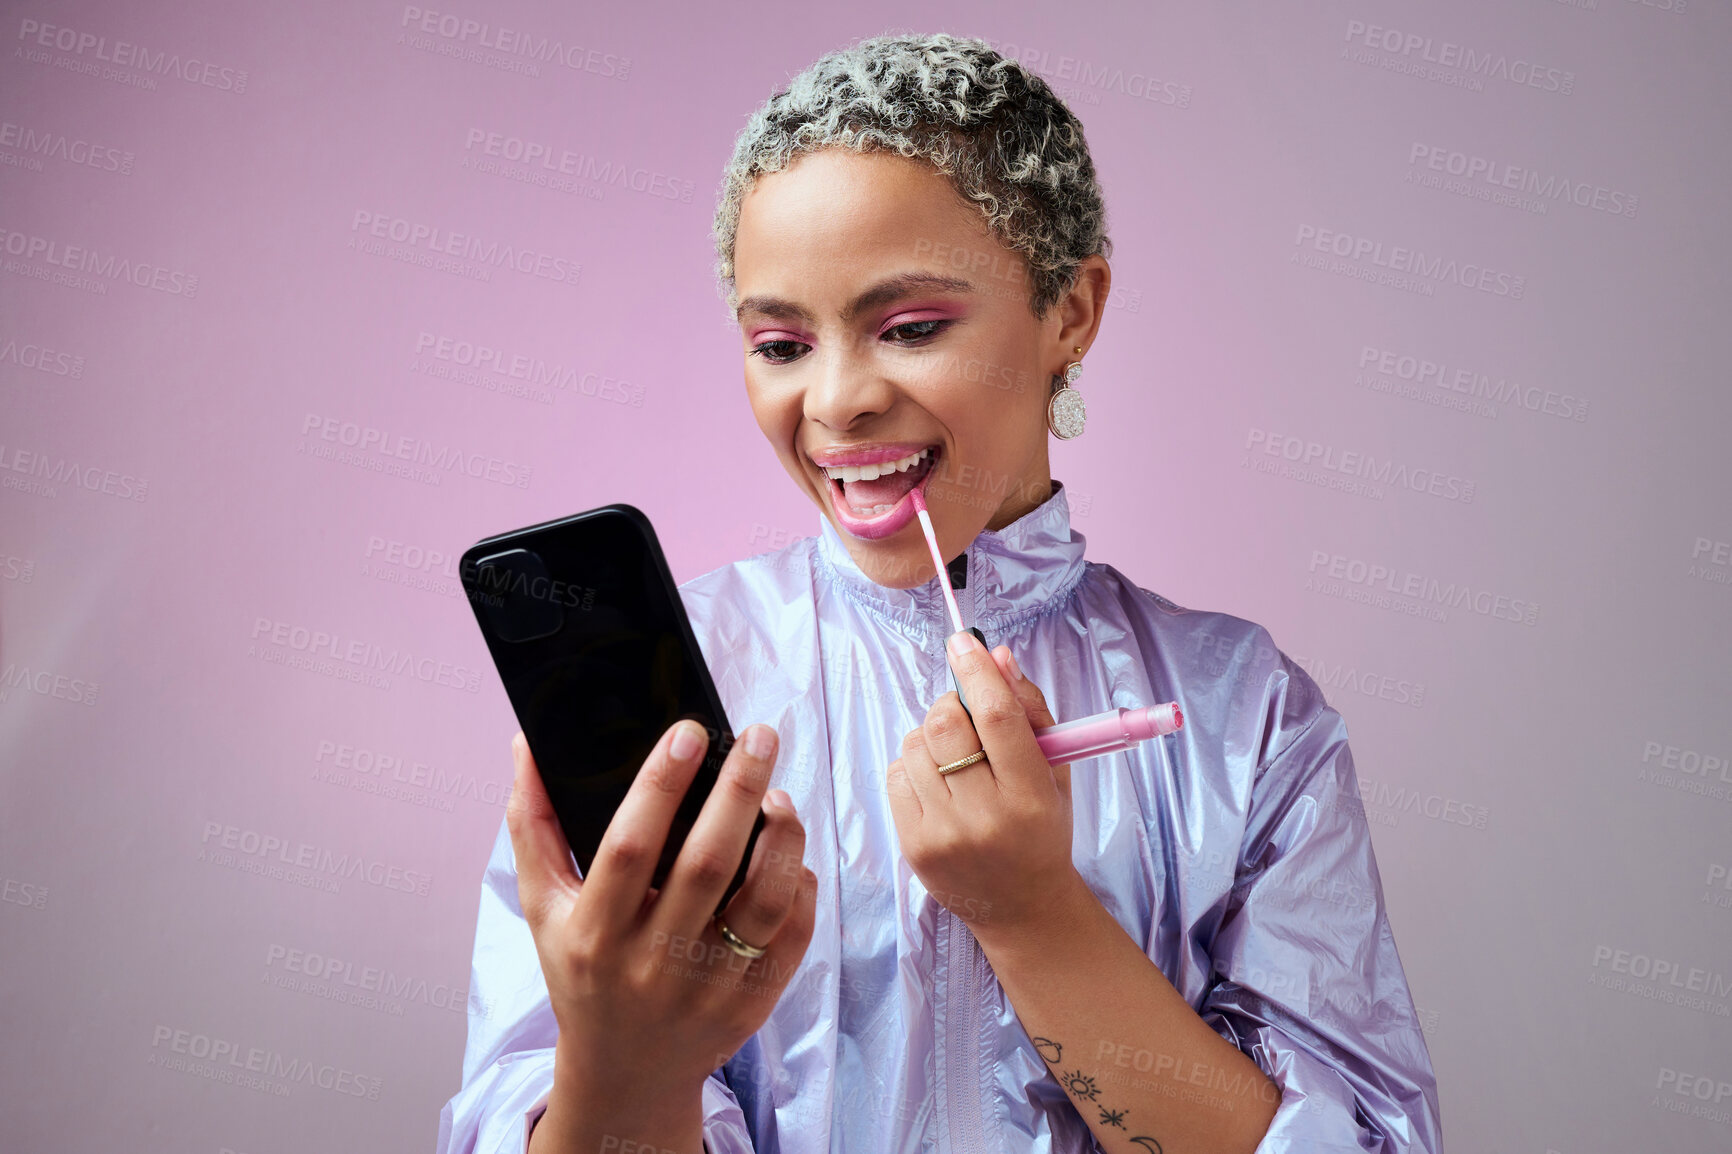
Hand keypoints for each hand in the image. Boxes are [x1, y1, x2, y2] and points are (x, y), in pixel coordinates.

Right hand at [506, 720, 817, 1112]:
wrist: (626, 1072)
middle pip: (707, 863)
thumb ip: (534, 825)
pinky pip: (792, 934)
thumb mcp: (543, 907)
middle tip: (760, 737)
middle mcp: (651, 964)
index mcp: (594, 934)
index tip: (688, 733)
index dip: (660, 785)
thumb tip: (528, 743)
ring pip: (762, 900)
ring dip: (781, 837)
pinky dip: (799, 884)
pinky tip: (788, 853)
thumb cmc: (583, 972)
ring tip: (780, 795)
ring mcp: (708, 989)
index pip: (629, 847)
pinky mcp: (753, 1004)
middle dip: (738, 789)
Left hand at [886, 632, 1077, 946]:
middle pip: (945, 726)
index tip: (963, 642)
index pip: (998, 718)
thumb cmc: (1041, 828)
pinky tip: (939, 784)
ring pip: (915, 746)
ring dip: (931, 737)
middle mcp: (985, 817)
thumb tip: (995, 655)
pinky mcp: (913, 845)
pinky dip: (914, 765)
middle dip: (950, 704)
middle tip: (964, 713)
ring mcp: (943, 834)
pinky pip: (896, 774)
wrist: (1021, 906)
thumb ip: (1030, 709)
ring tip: (956, 759)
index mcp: (1031, 796)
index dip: (977, 673)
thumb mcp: (1055, 771)